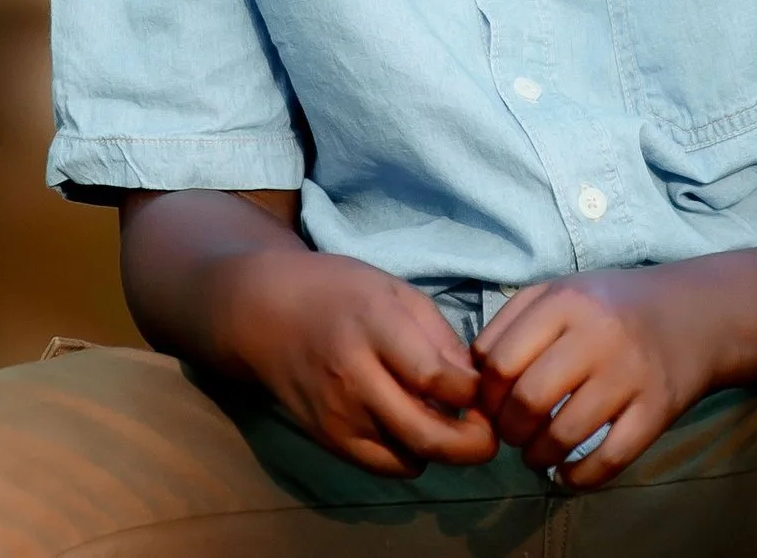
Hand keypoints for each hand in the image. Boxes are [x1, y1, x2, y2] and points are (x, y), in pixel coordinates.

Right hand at [228, 250, 497, 475]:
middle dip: (473, 444)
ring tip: (450, 423)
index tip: (488, 387)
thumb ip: (439, 336)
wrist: (264, 314)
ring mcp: (338, 414)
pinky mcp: (328, 440)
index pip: (436, 378)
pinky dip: (412, 456)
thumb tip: (476, 384)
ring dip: (443, 449)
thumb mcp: (395, 292)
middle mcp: (354, 376)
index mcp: (375, 326)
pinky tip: (414, 429)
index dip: (475, 392)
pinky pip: (386, 466)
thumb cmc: (339, 292)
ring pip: (410, 457)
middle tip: (492, 435)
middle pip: (426, 433)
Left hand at [471, 269, 717, 487]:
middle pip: (528, 401)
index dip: (485, 394)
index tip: (492, 404)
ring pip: (564, 435)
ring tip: (536, 454)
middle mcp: (598, 335)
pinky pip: (610, 459)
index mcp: (565, 301)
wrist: (697, 314)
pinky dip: (579, 478)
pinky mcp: (658, 409)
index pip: (499, 362)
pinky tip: (567, 474)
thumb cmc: (613, 306)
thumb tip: (472, 376)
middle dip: (509, 430)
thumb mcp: (561, 292)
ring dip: (538, 457)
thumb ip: (512, 322)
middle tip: (513, 434)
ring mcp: (631, 374)